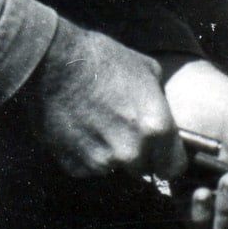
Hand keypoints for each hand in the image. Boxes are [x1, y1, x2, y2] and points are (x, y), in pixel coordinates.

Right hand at [21, 17, 185, 180]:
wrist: (54, 62)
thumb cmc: (103, 59)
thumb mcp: (148, 71)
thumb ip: (160, 103)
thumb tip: (162, 114)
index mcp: (156, 128)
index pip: (173, 168)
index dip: (167, 159)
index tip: (159, 153)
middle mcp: (131, 152)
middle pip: (142, 169)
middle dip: (136, 154)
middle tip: (120, 128)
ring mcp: (101, 162)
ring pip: (113, 168)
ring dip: (109, 154)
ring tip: (96, 123)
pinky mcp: (74, 165)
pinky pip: (87, 167)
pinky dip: (84, 154)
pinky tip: (78, 129)